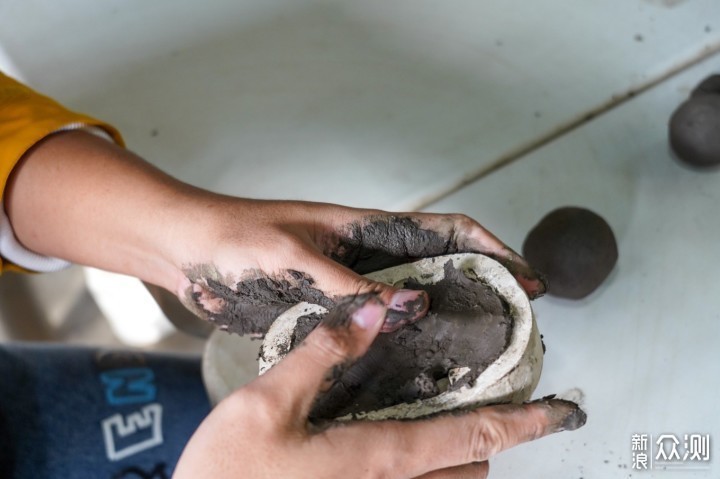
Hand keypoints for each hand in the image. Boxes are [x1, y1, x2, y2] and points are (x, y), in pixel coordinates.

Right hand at [173, 295, 584, 478]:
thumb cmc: (229, 477)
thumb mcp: (268, 404)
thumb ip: (325, 353)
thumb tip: (374, 312)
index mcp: (381, 460)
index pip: (475, 436)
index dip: (526, 422)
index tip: (563, 411)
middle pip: (469, 465)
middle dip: (492, 435)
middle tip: (493, 397)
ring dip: (461, 454)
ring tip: (450, 415)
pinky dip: (429, 467)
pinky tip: (396, 442)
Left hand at [175, 198, 545, 335]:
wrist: (187, 250)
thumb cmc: (232, 237)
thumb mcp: (292, 258)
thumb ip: (348, 286)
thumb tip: (411, 306)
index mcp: (364, 229)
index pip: (446, 230)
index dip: (491, 250)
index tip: (525, 277)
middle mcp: (365, 256)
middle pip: (439, 269)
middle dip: (480, 290)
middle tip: (510, 325)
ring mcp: (349, 284)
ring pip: (411, 301)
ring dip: (444, 320)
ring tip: (474, 353)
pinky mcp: (329, 309)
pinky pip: (375, 326)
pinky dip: (400, 341)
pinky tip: (413, 367)